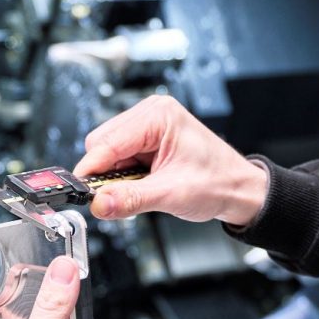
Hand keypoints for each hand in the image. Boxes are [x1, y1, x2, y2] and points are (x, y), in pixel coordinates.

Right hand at [72, 95, 268, 224]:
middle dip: (105, 173)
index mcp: (159, 116)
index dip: (92, 168)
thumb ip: (131, 199)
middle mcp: (151, 115)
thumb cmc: (218, 182)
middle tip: (115, 198)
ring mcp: (148, 127)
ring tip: (140, 189)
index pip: (109, 140)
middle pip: (102, 143)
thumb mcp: (172, 194)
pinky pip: (118, 158)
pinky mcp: (146, 141)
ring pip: (107, 152)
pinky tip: (141, 184)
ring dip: (114, 176)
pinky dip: (122, 176)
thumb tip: (99, 203)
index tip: (81, 191)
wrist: (238, 190)